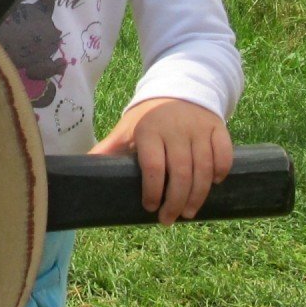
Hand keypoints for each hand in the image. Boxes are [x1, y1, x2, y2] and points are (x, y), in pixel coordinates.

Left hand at [90, 98, 232, 226]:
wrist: (180, 87)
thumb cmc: (149, 116)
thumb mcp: (127, 128)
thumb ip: (109, 149)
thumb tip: (82, 168)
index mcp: (149, 130)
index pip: (153, 166)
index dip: (153, 190)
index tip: (149, 207)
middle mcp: (175, 129)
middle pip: (180, 172)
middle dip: (175, 201)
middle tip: (169, 220)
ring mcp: (199, 128)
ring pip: (204, 168)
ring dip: (198, 194)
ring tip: (189, 212)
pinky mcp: (217, 128)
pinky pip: (224, 153)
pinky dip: (221, 171)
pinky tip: (214, 185)